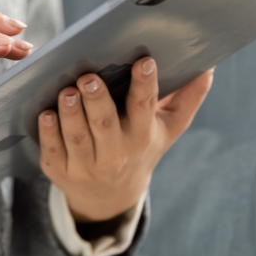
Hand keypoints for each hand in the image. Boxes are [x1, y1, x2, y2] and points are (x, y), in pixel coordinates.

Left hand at [38, 57, 214, 221]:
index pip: (144, 107)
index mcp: (142, 135)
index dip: (145, 84)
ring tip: (66, 91)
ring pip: (77, 136)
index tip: (144, 61)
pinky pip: (53, 150)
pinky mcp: (60, 170)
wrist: (111, 195)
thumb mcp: (168, 128)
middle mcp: (115, 152)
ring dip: (70, 112)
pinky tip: (45, 114)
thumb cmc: (141, 147)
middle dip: (96, 99)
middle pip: (104, 123)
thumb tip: (210, 66)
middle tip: (89, 78)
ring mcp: (86, 164)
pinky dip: (48, 133)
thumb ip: (189, 98)